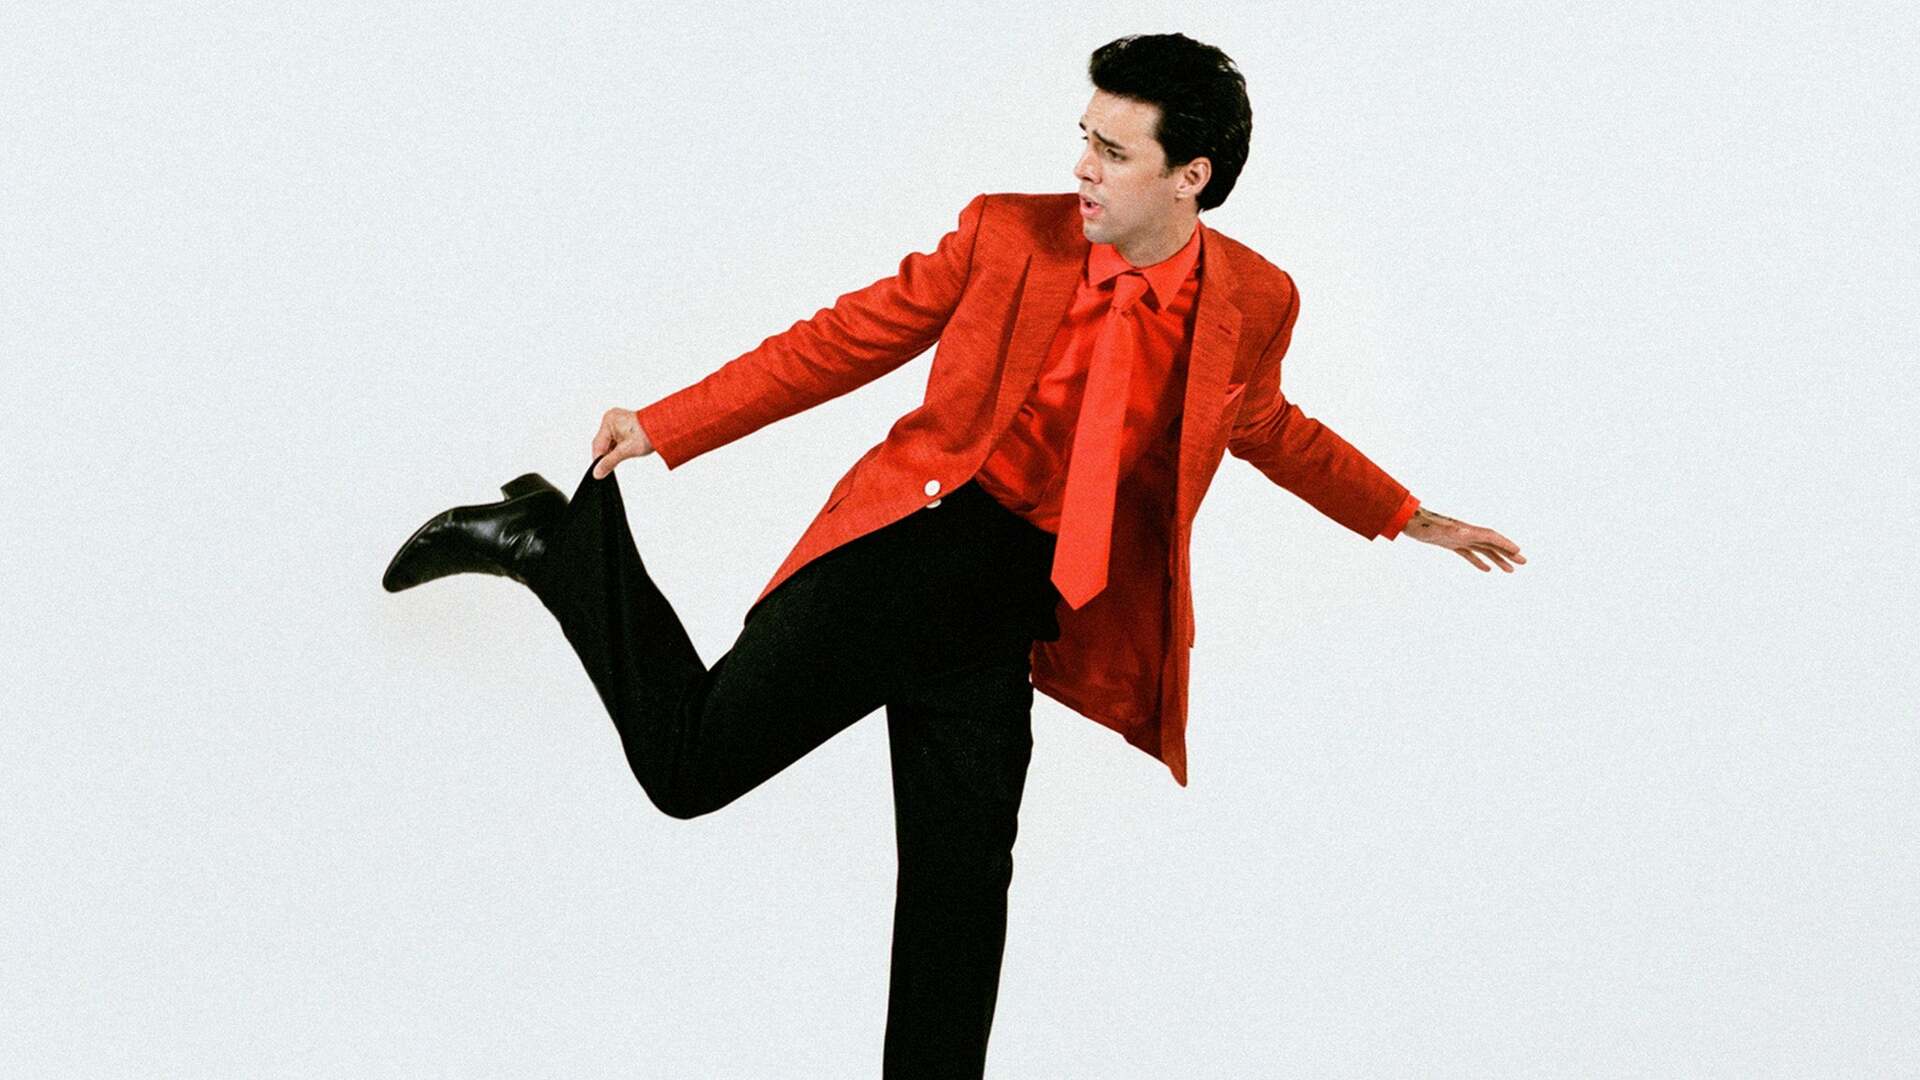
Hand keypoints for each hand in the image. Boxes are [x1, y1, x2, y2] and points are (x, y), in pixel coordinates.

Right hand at [590, 408, 654, 478]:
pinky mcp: (622, 425)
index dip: (599, 460)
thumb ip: (610, 462)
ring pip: (608, 443)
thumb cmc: (649, 433)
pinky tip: (625, 451)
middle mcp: (611, 418)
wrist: (665, 429)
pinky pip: (615, 440)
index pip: (598, 445)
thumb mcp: (626, 451)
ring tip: (625, 455)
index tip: (600, 472)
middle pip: (602, 443)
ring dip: (613, 452)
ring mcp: (616, 421)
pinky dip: (618, 448)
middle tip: (612, 466)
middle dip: (607, 455)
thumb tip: (597, 472)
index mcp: (609, 420)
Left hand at [1401, 507, 1524, 572]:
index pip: (1491, 537)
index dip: (1505, 544)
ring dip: (1498, 559)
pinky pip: (1470, 554)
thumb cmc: (1423, 524)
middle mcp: (1467, 533)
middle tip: (1524, 562)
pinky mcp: (1451, 544)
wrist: (1409, 522)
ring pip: (1484, 550)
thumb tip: (1465, 532)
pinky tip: (1487, 569)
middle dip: (1508, 553)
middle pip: (1492, 544)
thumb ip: (1452, 530)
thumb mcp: (1438, 529)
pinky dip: (1479, 561)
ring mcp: (1460, 538)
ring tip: (1510, 570)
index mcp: (1467, 530)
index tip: (1519, 552)